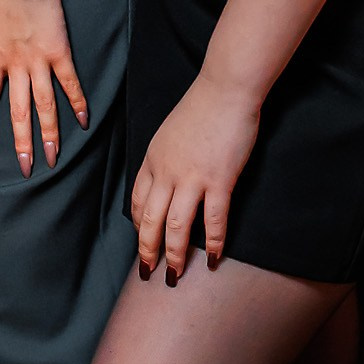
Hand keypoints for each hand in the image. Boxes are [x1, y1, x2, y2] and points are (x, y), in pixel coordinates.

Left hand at [0, 0, 87, 175]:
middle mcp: (15, 66)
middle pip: (18, 111)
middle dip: (22, 142)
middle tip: (27, 168)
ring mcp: (38, 60)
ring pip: (44, 103)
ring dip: (49, 132)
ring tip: (54, 156)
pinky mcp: (59, 51)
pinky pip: (69, 81)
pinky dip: (77, 101)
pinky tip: (84, 120)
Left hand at [132, 74, 260, 282]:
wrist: (225, 89)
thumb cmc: (201, 107)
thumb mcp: (169, 133)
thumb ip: (165, 158)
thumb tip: (167, 178)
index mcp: (152, 159)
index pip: (138, 201)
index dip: (139, 226)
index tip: (143, 241)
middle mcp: (166, 172)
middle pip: (150, 220)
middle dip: (147, 250)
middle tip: (148, 273)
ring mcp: (192, 177)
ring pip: (176, 225)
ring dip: (174, 254)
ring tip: (174, 274)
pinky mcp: (219, 180)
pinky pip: (213, 219)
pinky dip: (211, 242)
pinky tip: (211, 259)